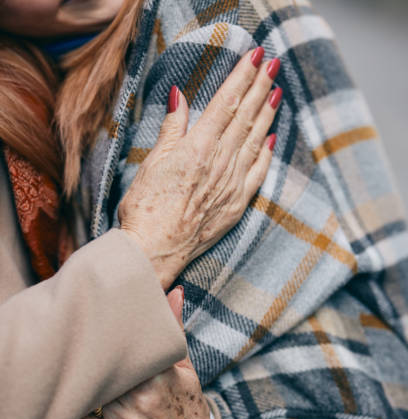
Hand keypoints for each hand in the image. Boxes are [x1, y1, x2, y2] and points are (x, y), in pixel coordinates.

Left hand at [76, 286, 214, 418]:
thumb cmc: (186, 401)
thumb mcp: (184, 365)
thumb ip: (174, 328)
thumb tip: (175, 291)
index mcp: (160, 377)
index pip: (124, 354)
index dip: (104, 340)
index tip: (91, 324)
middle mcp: (143, 401)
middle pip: (104, 374)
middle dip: (90, 358)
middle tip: (71, 338)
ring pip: (93, 395)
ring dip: (82, 380)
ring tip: (68, 360)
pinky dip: (76, 409)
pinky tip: (69, 394)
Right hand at [119, 47, 281, 288]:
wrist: (155, 250)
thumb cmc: (146, 208)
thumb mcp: (153, 161)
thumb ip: (172, 128)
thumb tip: (178, 95)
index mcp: (198, 147)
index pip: (227, 103)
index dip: (243, 77)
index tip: (256, 56)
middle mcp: (221, 163)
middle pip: (245, 117)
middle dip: (260, 86)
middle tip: (273, 64)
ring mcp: (232, 184)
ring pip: (256, 141)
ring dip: (267, 113)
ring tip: (276, 91)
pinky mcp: (237, 205)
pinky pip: (258, 173)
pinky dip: (267, 153)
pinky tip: (273, 137)